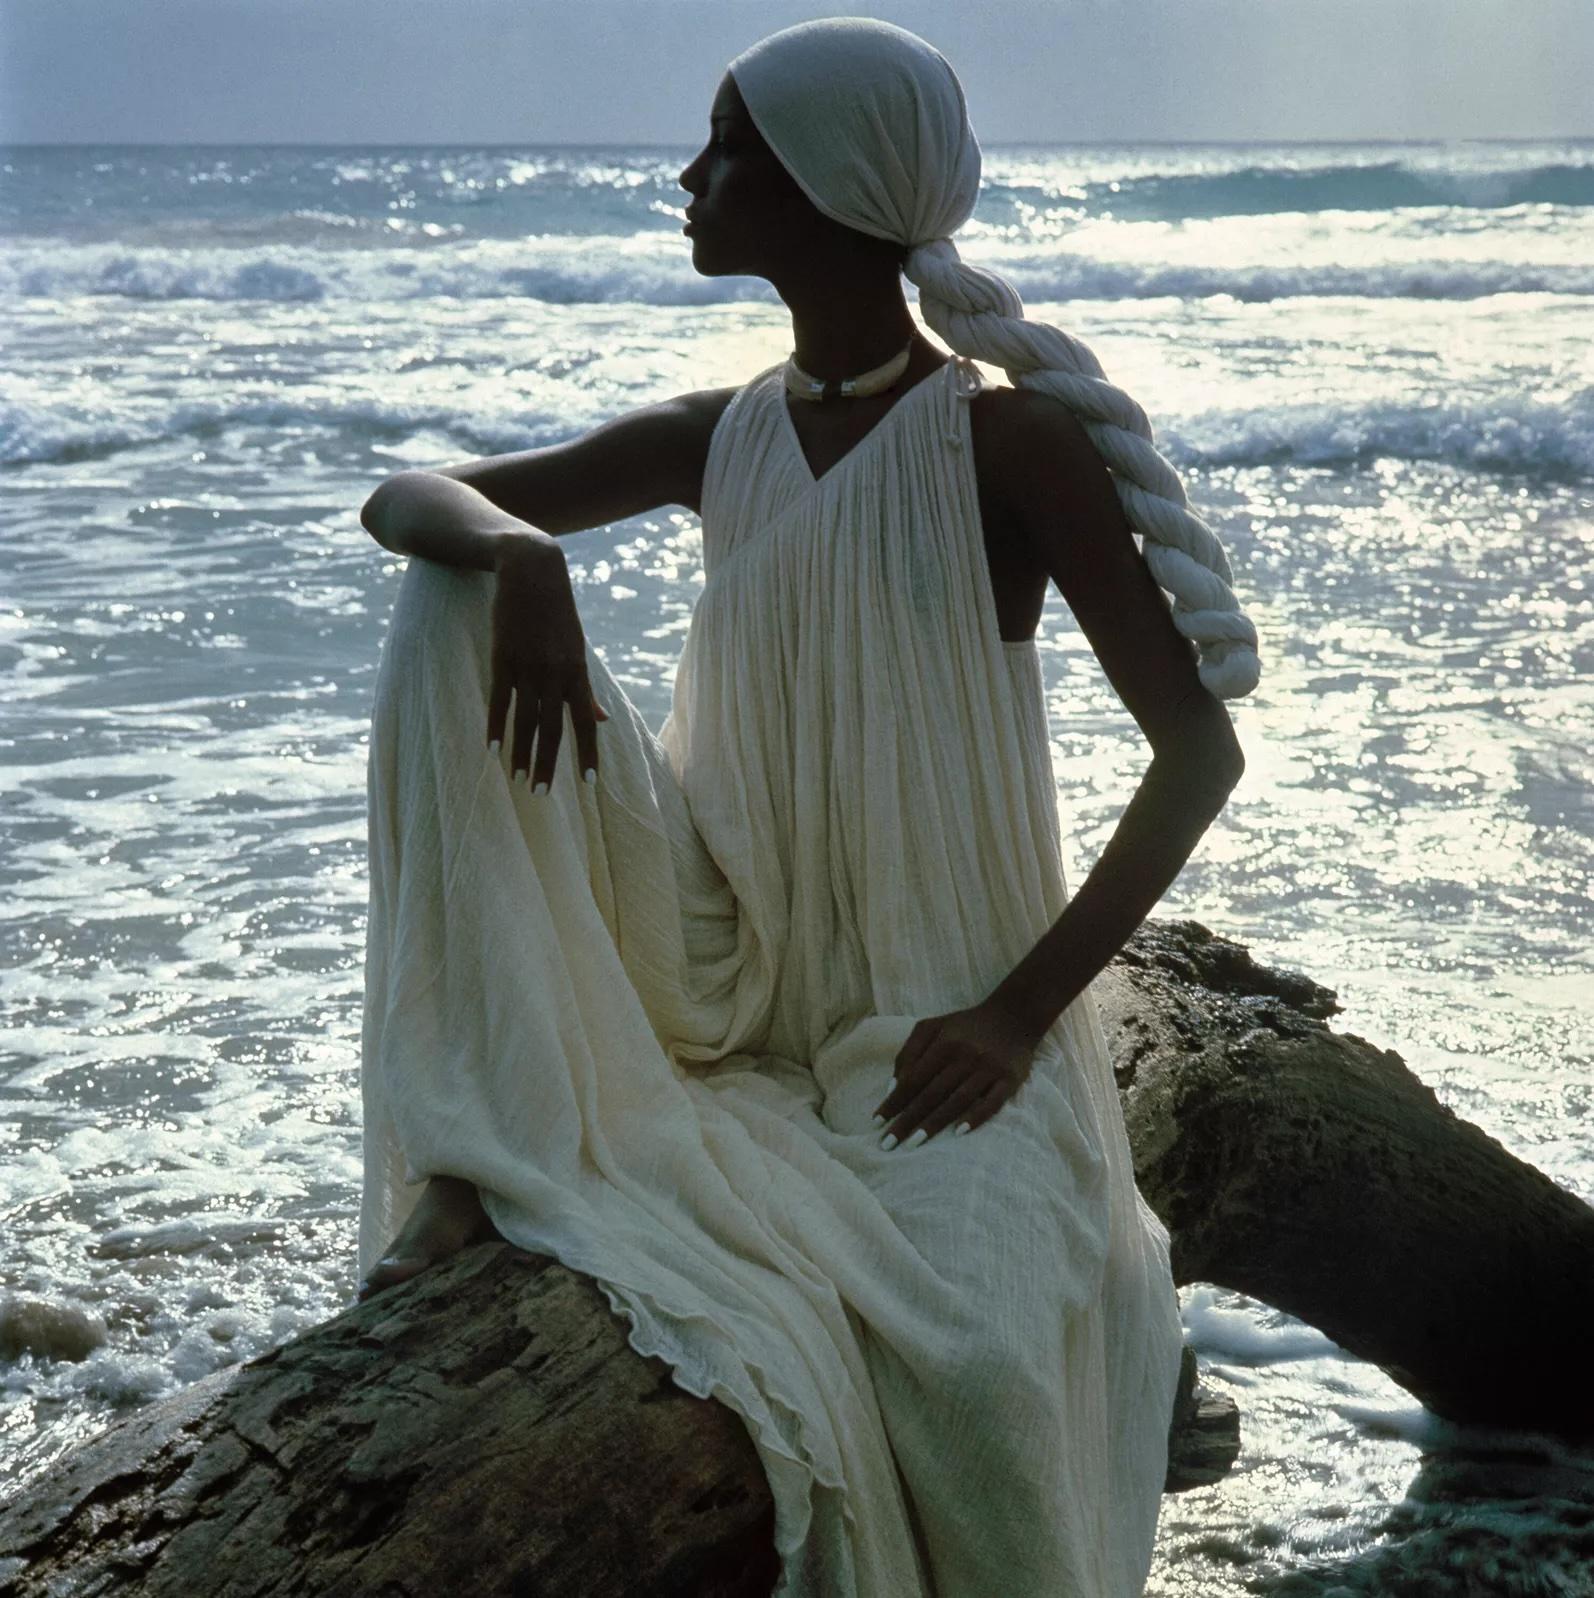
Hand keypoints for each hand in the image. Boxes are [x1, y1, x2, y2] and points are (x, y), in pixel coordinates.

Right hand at [486, 535, 607, 788]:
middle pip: (552, 728)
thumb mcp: (577, 648)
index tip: (590, 784)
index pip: (585, 722)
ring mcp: (528, 666)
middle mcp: (555, 673)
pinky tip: (492, 749)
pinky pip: (499, 699)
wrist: (531, 569)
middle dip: (548, 764)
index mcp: (577, 672)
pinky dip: (495, 725)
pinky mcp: (503, 657)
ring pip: (525, 719)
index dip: (587, 753)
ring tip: (517, 779)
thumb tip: (602, 719)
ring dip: (520, 753)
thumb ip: (585, 688)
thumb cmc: (556, 613)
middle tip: (541, 795)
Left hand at [873, 998, 1047, 1147]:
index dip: (894, 1101)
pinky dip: (975, 1117)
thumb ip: (909, 1052)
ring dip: (934, 1124)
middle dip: (907, 1120)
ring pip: (958, 1100)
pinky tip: (958, 1133)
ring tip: (913, 1144)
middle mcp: (966, 1055)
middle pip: (932, 1093)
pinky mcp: (1011, 1079)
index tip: (877, 1122)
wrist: (1014, 1016)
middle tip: (888, 1144)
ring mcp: (989, 1068)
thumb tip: (893, 1088)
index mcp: (944, 1042)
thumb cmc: (965, 1026)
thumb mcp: (933, 1027)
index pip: (913, 1078)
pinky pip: (992, 1103)